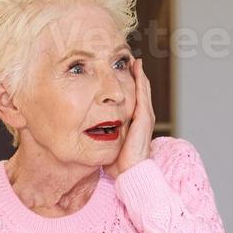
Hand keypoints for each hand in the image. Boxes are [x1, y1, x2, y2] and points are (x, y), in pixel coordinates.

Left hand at [110, 58, 154, 178]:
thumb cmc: (117, 163)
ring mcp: (146, 116)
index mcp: (135, 121)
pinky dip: (140, 79)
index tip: (117, 70)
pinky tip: (136, 67)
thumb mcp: (107, 142)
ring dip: (138, 72)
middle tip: (125, 57)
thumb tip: (85, 128)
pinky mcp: (144, 118)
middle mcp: (143, 116)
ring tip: (131, 58)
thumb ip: (100, 132)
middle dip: (133, 73)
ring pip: (143, 88)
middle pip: (140, 88)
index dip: (127, 82)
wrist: (129, 174)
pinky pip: (143, 93)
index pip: (133, 96)